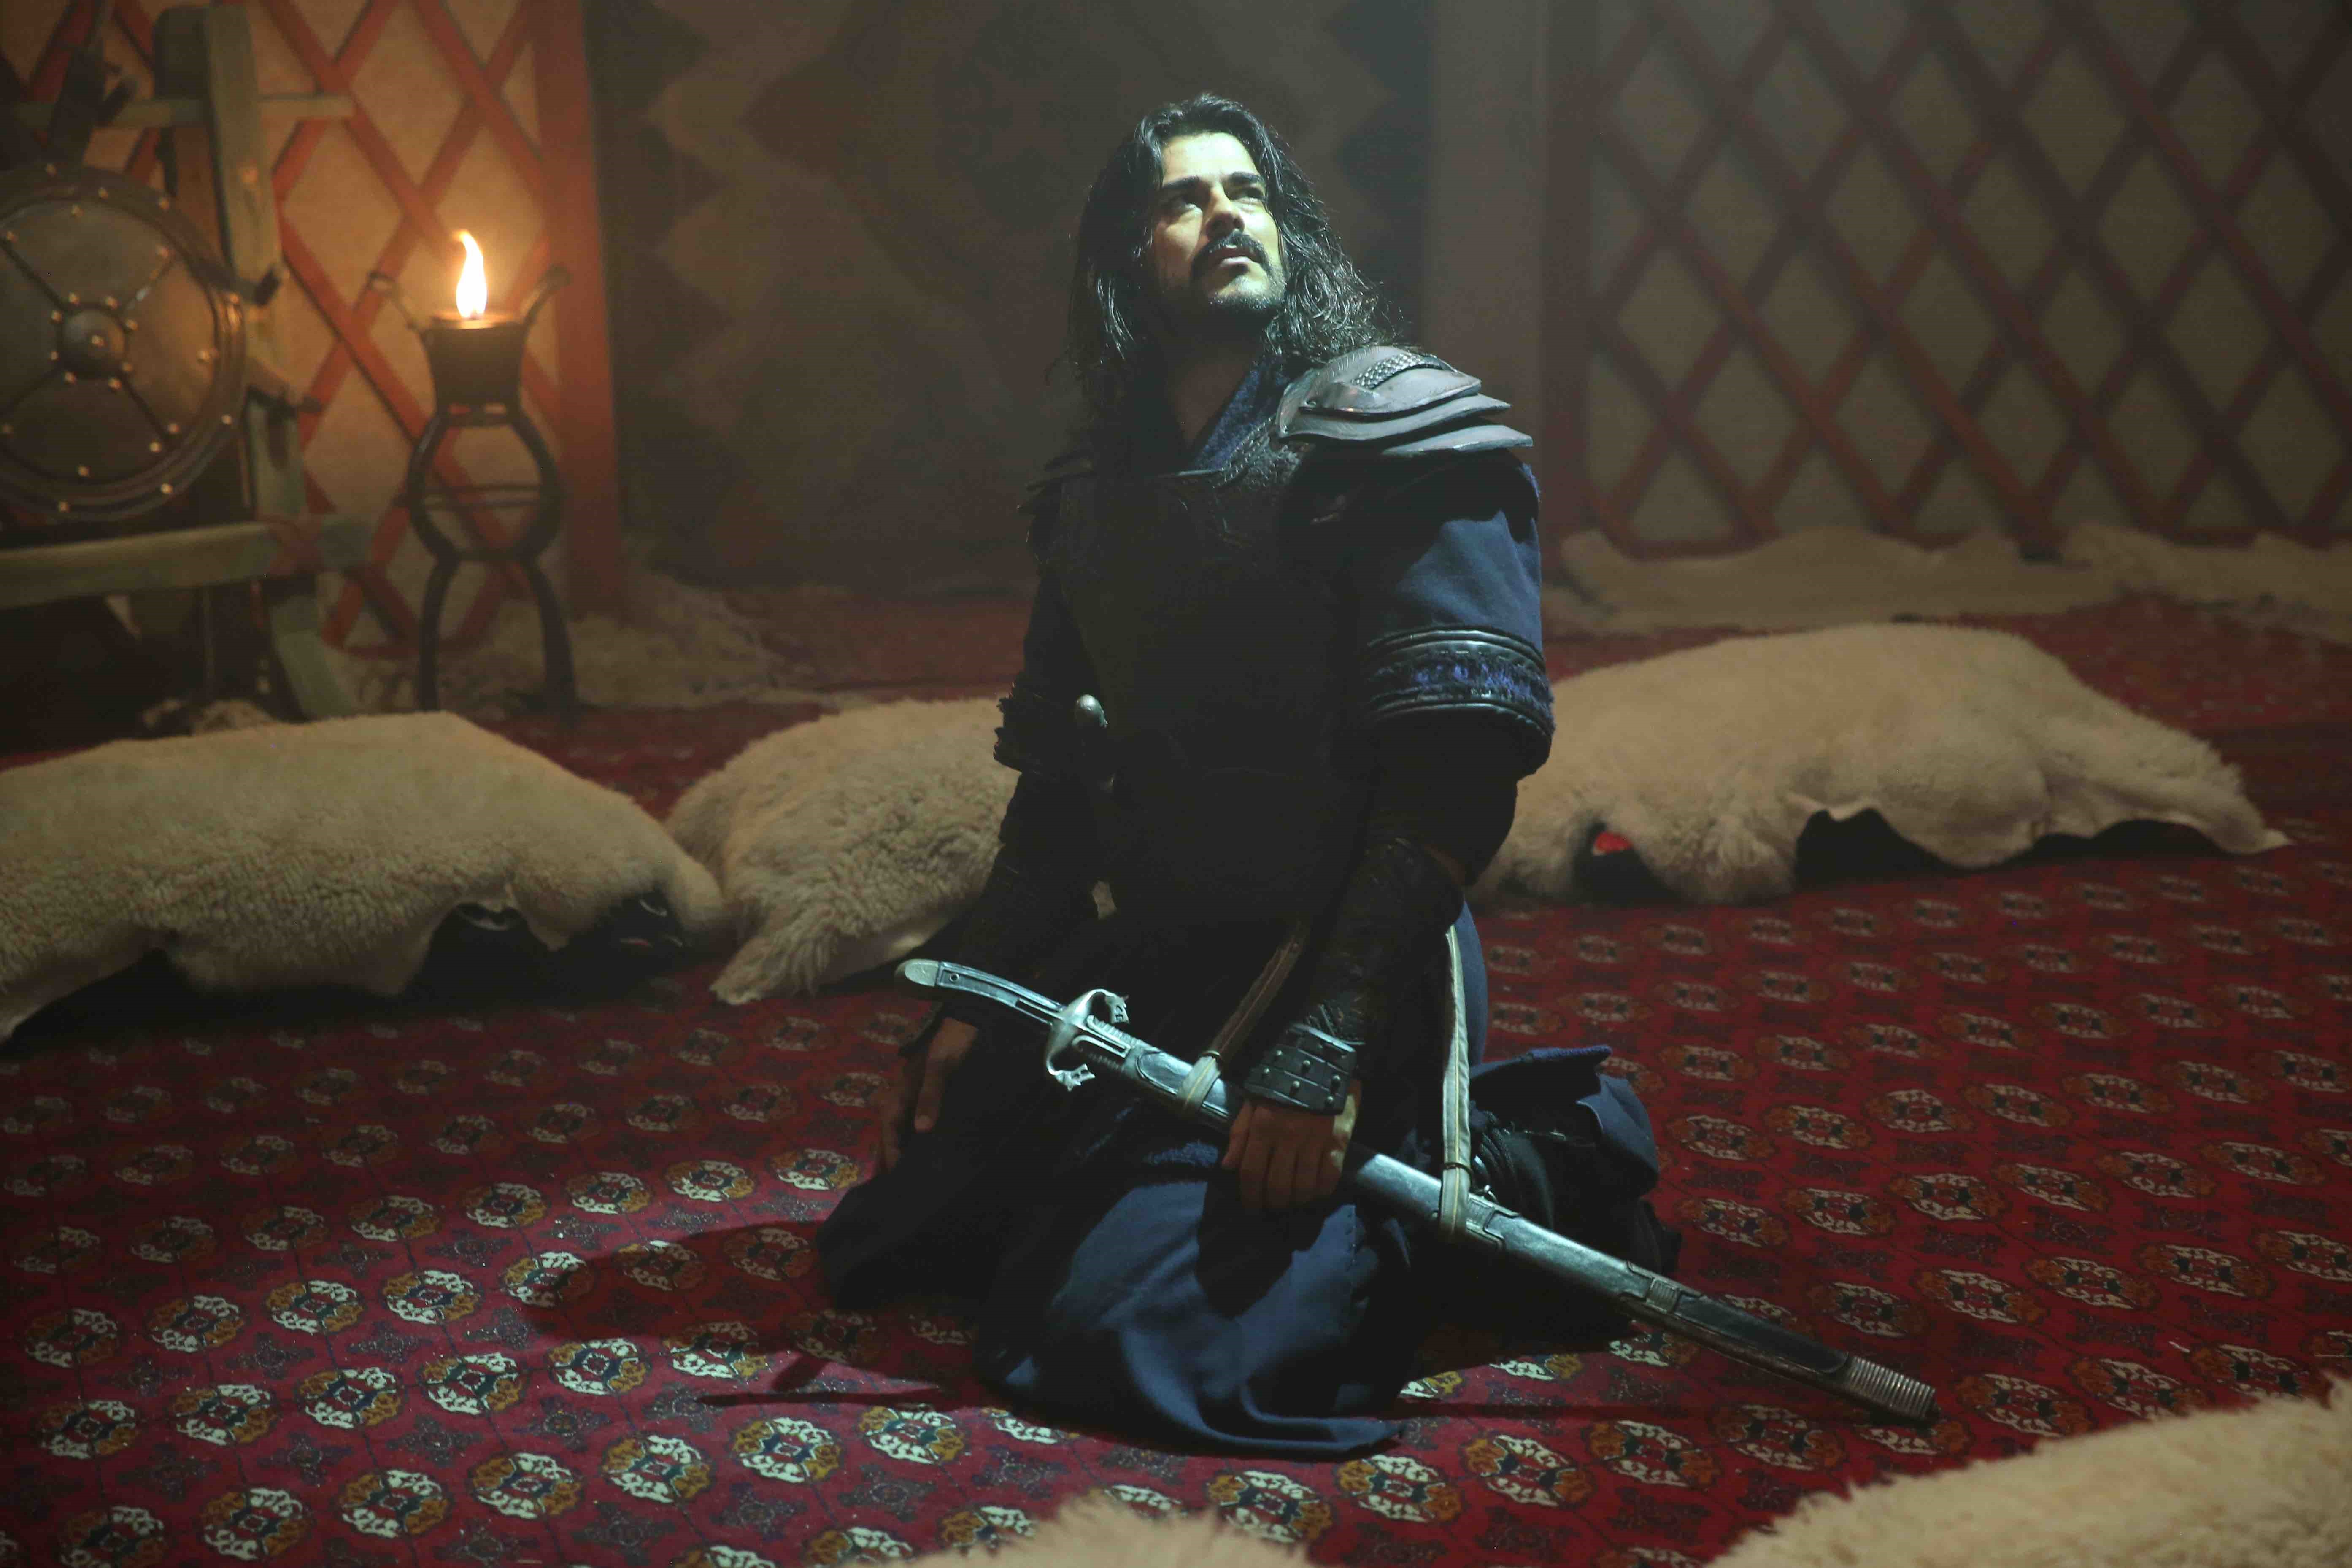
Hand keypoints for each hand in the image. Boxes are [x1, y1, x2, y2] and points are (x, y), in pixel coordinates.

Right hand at [877, 1018, 978, 1174]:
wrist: (963, 1023)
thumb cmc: (948, 1045)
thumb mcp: (939, 1069)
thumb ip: (930, 1097)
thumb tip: (922, 1129)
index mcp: (899, 1092)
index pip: (889, 1130)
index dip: (891, 1153)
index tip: (895, 1177)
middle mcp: (902, 1096)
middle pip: (893, 1131)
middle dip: (894, 1154)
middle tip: (900, 1181)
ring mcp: (914, 1095)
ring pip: (904, 1127)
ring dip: (906, 1146)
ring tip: (913, 1170)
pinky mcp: (928, 1094)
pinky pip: (918, 1120)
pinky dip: (919, 1135)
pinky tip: (929, 1146)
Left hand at [1221, 1082, 1359, 1210]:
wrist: (1320, 1061)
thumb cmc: (1281, 1083)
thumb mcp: (1253, 1102)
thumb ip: (1240, 1133)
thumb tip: (1228, 1166)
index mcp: (1263, 1127)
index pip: (1250, 1172)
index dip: (1249, 1196)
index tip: (1251, 1208)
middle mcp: (1287, 1137)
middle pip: (1276, 1185)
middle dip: (1271, 1203)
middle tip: (1271, 1207)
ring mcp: (1314, 1140)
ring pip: (1302, 1186)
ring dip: (1295, 1200)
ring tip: (1292, 1201)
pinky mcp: (1337, 1141)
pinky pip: (1329, 1177)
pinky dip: (1321, 1191)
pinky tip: (1315, 1192)